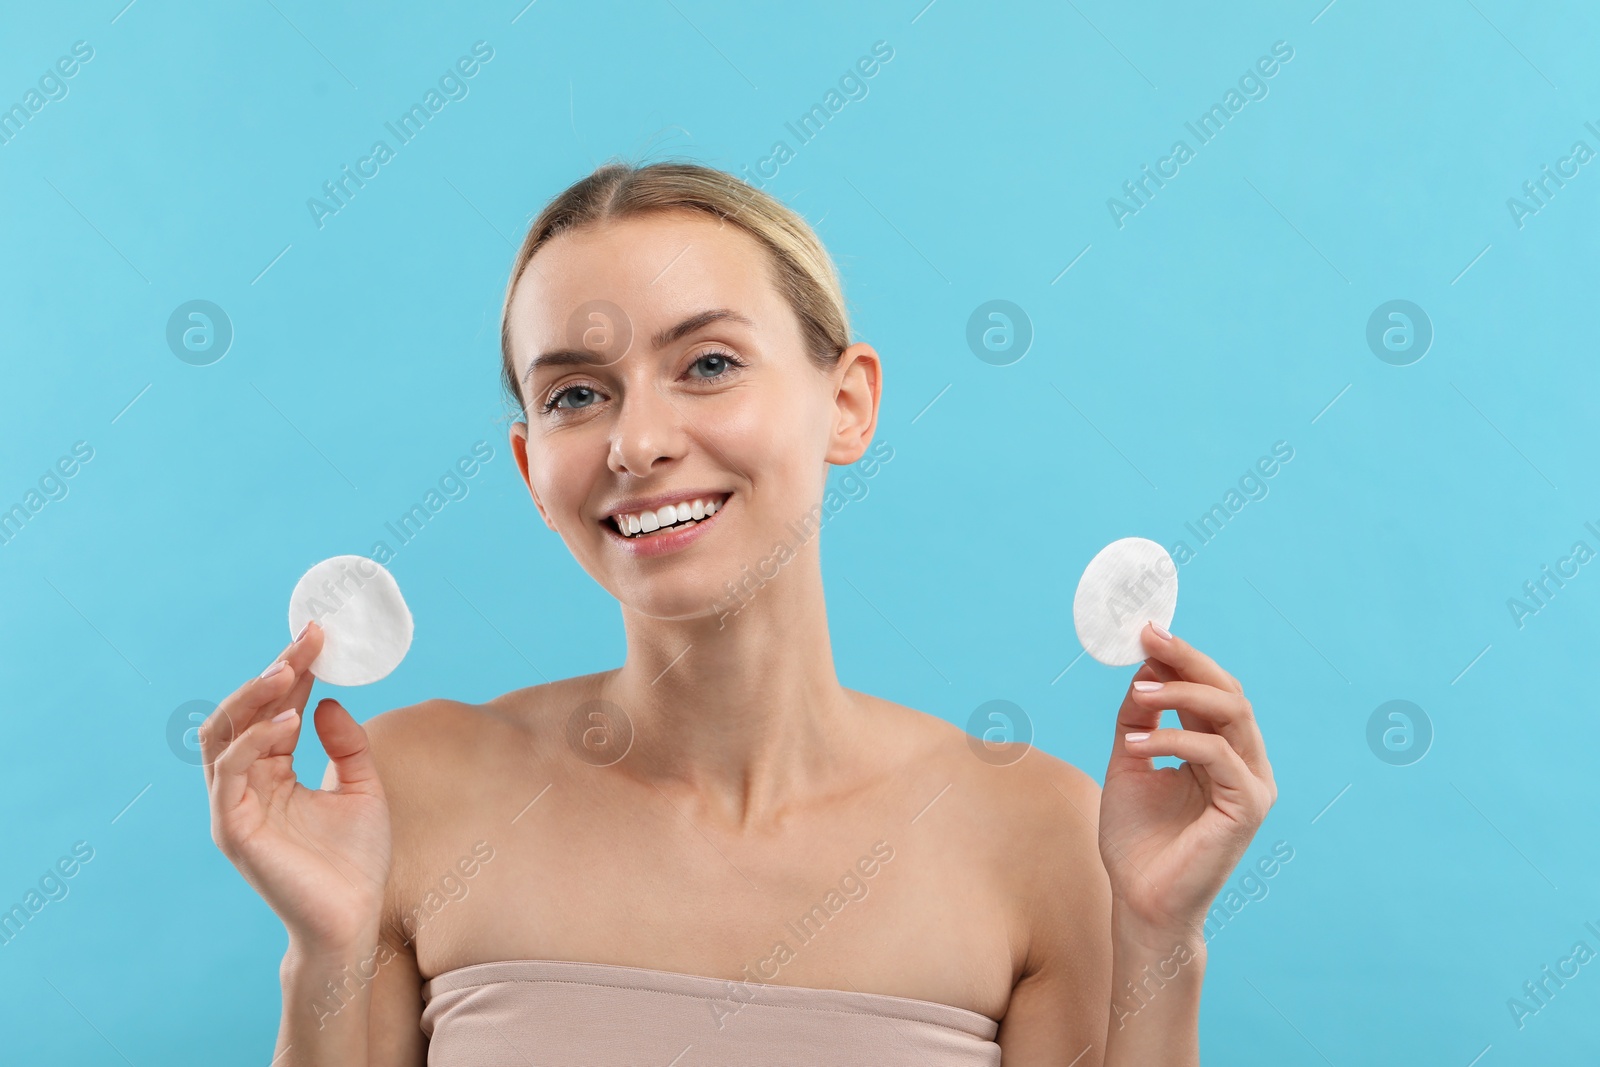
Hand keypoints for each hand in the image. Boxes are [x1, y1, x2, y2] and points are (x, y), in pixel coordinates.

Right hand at [201, 621, 391, 950]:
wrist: (352, 919)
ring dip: (254, 697)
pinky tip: (287, 718)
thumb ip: (347, 745)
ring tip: (290, 669)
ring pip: (223, 736)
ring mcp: (235, 806)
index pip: (273, 710)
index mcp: (273, 772)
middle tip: (306, 641)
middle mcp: (247, 784)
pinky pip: (230, 775)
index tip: (319, 636)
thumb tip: (330, 702)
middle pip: (242, 714)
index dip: (294, 672)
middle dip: (271, 672)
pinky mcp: (233, 829)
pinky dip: (253, 741)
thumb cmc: (354, 860)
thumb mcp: (362, 788)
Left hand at [1097, 622, 1275, 944]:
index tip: (1146, 630)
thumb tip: (1145, 663)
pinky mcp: (1248, 805)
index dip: (1182, 657)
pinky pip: (1218, 753)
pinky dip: (1175, 738)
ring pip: (1231, 713)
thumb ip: (1140, 714)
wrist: (1138, 899)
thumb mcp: (1131, 759)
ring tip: (1138, 693)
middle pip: (1229, 691)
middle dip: (1187, 660)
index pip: (1212, 689)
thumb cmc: (1136, 838)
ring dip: (1181, 694)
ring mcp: (1253, 783)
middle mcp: (1245, 762)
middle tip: (1149, 637)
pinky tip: (1138, 744)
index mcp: (1221, 750)